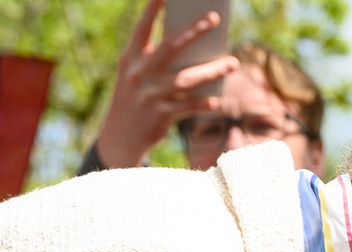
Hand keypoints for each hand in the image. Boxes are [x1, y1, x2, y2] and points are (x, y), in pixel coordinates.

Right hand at [94, 0, 240, 168]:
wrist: (119, 139)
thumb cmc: (135, 99)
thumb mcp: (136, 75)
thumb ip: (157, 60)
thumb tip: (195, 48)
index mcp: (130, 58)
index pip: (143, 28)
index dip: (153, 9)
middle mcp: (139, 74)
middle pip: (170, 46)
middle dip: (194, 30)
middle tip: (215, 18)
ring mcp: (150, 95)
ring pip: (186, 79)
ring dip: (212, 70)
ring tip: (232, 63)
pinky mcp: (161, 116)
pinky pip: (189, 107)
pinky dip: (204, 103)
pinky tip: (217, 101)